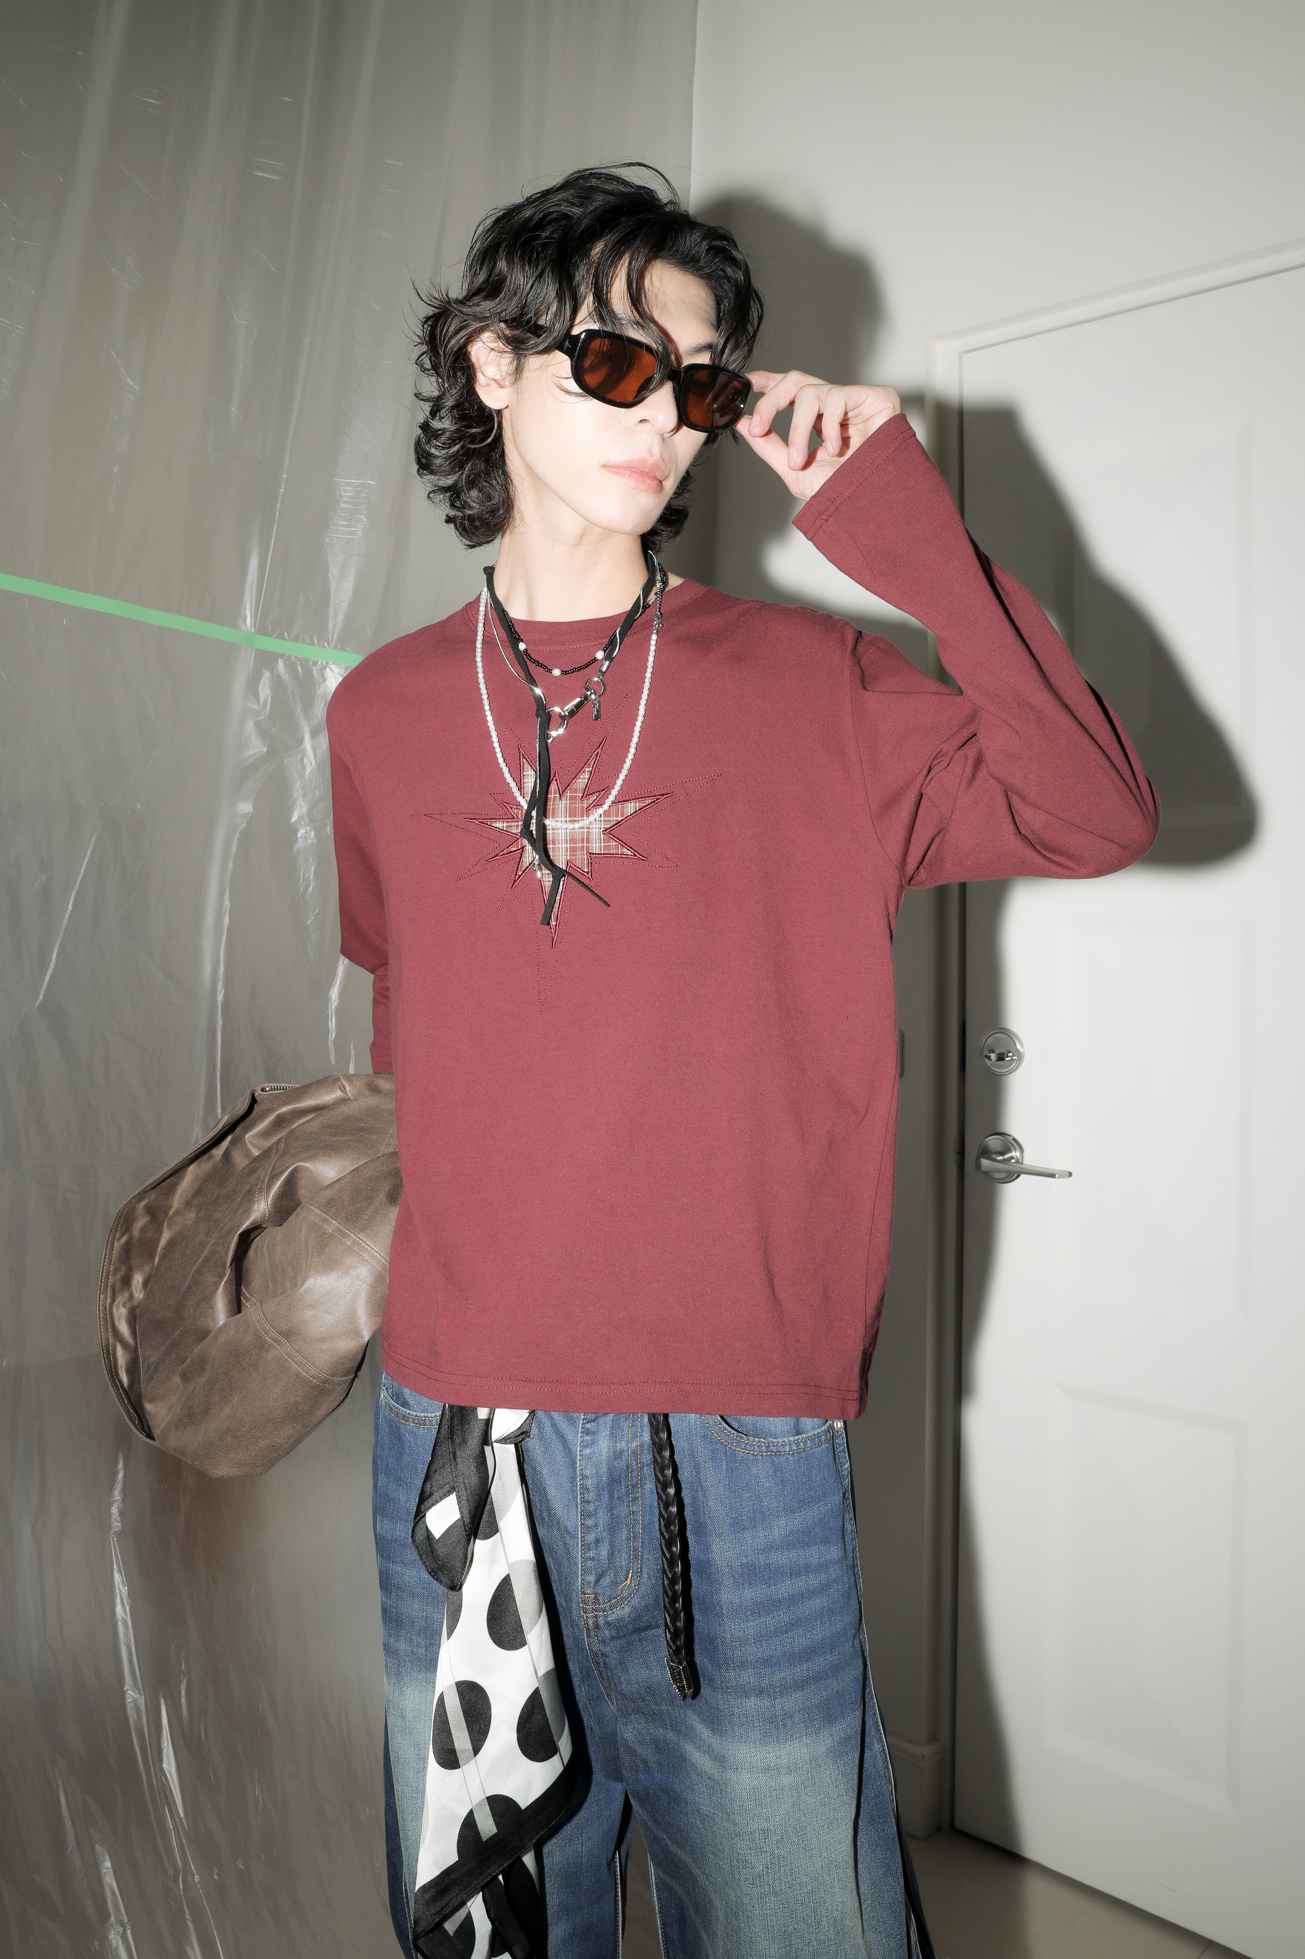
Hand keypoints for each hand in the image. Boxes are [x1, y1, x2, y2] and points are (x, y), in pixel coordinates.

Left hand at [737, 369, 900, 498]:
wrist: (870, 504)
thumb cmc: (842, 491)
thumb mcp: (794, 470)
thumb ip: (768, 445)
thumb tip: (742, 423)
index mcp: (819, 420)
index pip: (792, 390)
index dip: (769, 381)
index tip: (746, 383)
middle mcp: (835, 407)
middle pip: (797, 380)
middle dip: (771, 402)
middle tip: (758, 427)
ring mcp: (856, 400)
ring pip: (811, 392)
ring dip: (797, 430)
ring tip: (801, 460)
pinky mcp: (876, 396)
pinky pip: (837, 397)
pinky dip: (828, 428)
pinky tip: (837, 449)